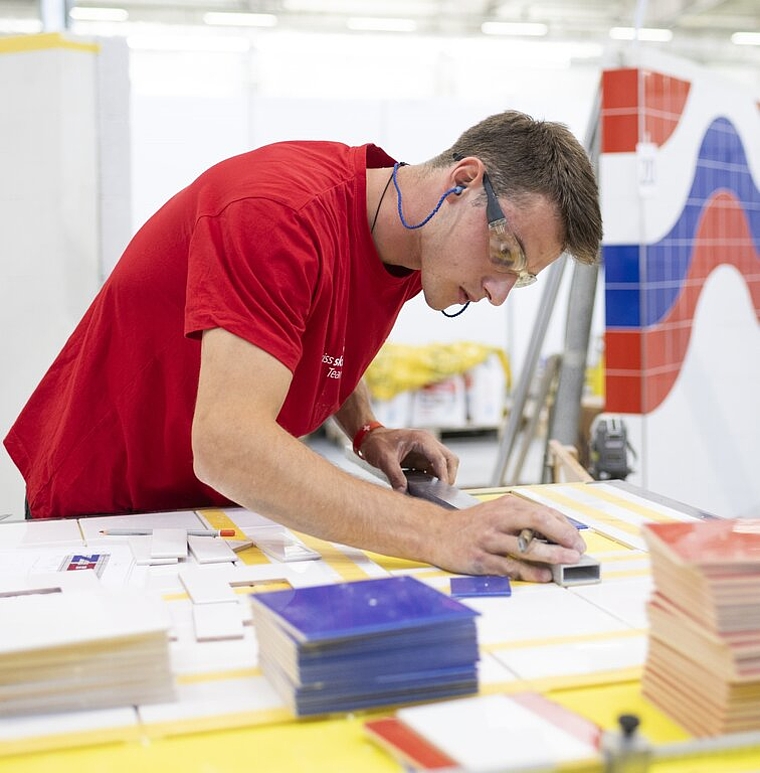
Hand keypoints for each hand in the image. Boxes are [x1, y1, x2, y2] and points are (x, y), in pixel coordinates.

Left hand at [358, 427, 458, 491]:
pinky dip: (435, 477)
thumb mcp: (384, 460)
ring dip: (443, 477)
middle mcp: (428, 442)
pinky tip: (427, 487)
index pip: (440, 458)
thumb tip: (403, 492)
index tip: (442, 489)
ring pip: (446, 463)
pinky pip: (435, 468)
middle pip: (450, 460)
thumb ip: (395, 476)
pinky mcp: (422, 456)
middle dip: (449, 476)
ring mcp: (427, 449)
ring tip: (435, 491)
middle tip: (441, 491)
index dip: (443, 475)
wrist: (369, 437)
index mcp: (421, 439)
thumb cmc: (376, 442)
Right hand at [426, 493, 586, 581]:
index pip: (542, 512)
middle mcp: (498, 519)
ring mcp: (488, 539)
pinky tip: (542, 575)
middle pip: (536, 522)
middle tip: (577, 549)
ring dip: (550, 554)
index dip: (564, 526)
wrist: (436, 533)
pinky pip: (508, 566)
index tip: (577, 540)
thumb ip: (522, 520)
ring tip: (567, 561)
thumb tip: (557, 533)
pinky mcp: (480, 558)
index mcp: (505, 506)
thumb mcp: (497, 513)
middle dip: (562, 536)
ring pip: (525, 546)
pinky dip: (528, 572)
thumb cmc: (471, 525)